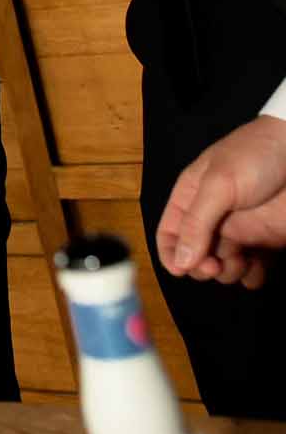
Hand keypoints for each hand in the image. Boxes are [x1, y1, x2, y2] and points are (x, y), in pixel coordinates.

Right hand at [157, 116, 285, 287]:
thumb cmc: (255, 156)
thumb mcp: (218, 184)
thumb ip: (197, 223)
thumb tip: (180, 263)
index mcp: (192, 199)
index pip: (169, 234)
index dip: (171, 255)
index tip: (182, 271)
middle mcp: (212, 218)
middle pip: (194, 256)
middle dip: (201, 267)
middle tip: (216, 265)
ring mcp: (239, 230)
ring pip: (222, 267)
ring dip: (228, 274)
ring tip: (241, 263)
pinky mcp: (264, 240)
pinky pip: (252, 269)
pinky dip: (251, 277)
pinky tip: (256, 271)